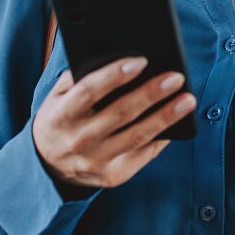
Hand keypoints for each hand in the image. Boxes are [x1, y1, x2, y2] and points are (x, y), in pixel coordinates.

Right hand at [32, 55, 193, 192]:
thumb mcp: (57, 97)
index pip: (88, 92)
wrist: (48, 165)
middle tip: (175, 77)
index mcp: (60, 115)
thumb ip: (78, 79)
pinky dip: (162, 137)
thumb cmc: (60, 119)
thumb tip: (117, 59)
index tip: (140, 60)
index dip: (114, 76)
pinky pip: (144, 154)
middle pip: (120, 113)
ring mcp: (96, 161)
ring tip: (187, 99)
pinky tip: (178, 122)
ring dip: (166, 116)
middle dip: (151, 94)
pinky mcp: (113, 176)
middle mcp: (78, 140)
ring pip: (137, 136)